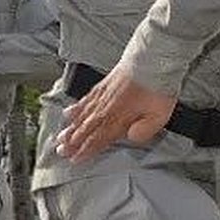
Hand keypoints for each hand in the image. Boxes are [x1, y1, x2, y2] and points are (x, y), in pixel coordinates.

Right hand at [56, 64, 175, 161]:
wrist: (152, 60)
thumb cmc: (158, 87)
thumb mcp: (159, 116)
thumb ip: (144, 131)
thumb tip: (131, 137)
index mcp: (119, 118)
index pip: (98, 138)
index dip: (86, 150)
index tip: (75, 159)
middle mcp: (106, 108)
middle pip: (85, 129)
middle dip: (72, 142)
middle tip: (60, 151)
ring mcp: (102, 96)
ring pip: (82, 116)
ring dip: (70, 128)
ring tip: (60, 137)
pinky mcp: (102, 85)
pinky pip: (84, 100)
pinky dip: (75, 108)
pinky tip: (69, 112)